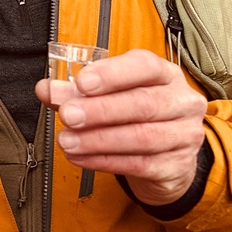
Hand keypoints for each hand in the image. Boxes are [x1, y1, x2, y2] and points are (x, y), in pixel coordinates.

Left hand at [34, 49, 207, 205]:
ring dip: (97, 139)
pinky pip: (138, 164)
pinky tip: (80, 157)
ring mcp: (184, 135)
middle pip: (142, 103)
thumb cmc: (136, 116)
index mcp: (164, 74)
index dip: (112, 74)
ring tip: (68, 140)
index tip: (82, 82)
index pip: (144, 66)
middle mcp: (181, 101)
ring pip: (141, 137)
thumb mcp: (112, 95)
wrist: (168, 156)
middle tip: (68, 114)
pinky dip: (103, 160)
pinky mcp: (177, 166)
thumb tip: (47, 89)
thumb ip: (78, 91)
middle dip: (99, 110)